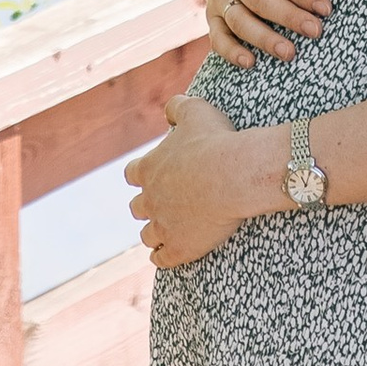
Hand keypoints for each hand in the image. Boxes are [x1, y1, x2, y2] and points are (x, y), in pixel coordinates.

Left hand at [126, 90, 268, 269]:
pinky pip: (161, 259)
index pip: (131, 174)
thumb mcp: (196, 110)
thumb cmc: (216, 141)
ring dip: (153, 232)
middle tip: (162, 202)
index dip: (141, 174)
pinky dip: (161, 256)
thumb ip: (177, 107)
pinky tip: (164, 255)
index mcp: (149, 168)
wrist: (235, 174)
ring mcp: (162, 226)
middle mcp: (150, 199)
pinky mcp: (178, 248)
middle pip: (137, 207)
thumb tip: (170, 109)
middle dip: (147, 205)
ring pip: (147, 235)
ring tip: (163, 232)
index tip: (150, 174)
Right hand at [204, 0, 329, 67]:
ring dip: (264, 40)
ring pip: (239, 21)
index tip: (325, 7)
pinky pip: (217, 36)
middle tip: (316, 31)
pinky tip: (250, 63)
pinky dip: (230, 52)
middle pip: (260, 0)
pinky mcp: (211, 13)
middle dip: (289, 18)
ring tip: (290, 54)